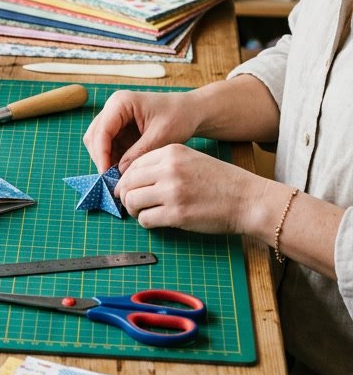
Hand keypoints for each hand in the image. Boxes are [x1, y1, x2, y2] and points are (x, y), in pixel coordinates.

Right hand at [83, 90, 201, 173]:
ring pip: (99, 143)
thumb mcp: (160, 136)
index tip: (107, 176)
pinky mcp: (120, 129)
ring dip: (107, 161)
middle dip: (102, 159)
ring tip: (120, 177)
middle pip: (94, 137)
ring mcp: (115, 119)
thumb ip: (139, 153)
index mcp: (120, 103)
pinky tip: (124, 172)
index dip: (102, 155)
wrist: (191, 111)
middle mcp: (112, 108)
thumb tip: (120, 173)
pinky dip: (114, 160)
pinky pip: (110, 147)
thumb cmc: (179, 117)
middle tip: (112, 180)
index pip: (101, 131)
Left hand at [115, 144, 260, 234]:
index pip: (133, 164)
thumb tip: (133, 180)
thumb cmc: (221, 182)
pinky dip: (146, 222)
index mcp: (172, 152)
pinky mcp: (177, 214)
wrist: (248, 200)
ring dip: (134, 210)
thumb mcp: (191, 160)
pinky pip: (145, 219)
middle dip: (126, 195)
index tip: (128, 189)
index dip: (126, 179)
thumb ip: (163, 166)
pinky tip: (156, 220)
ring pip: (132, 201)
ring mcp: (172, 192)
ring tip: (144, 213)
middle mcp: (169, 169)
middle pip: (128, 182)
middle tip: (132, 204)